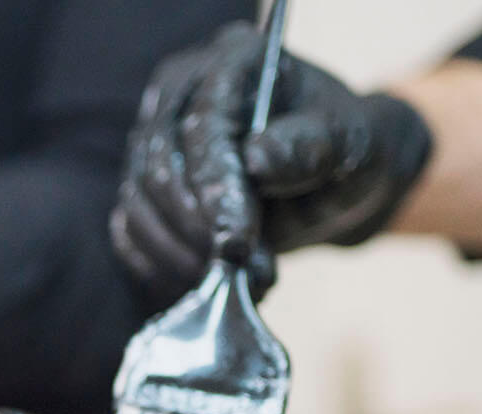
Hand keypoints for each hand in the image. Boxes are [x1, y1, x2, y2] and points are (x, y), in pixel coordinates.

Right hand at [110, 23, 431, 298]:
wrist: (331, 181)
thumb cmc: (347, 152)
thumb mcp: (352, 145)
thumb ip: (312, 146)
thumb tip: (258, 159)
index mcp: (234, 62)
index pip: (202, 125)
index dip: (214, 187)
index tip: (237, 243)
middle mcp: (182, 92)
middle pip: (157, 165)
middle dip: (195, 228)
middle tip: (238, 269)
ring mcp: (154, 139)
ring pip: (137, 202)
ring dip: (179, 254)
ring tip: (233, 281)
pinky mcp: (143, 186)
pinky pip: (129, 231)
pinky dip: (161, 266)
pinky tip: (203, 283)